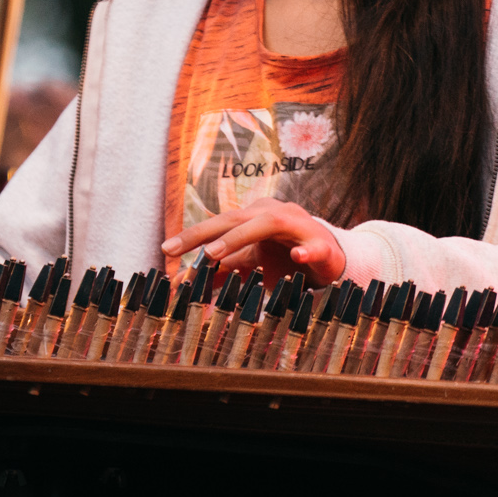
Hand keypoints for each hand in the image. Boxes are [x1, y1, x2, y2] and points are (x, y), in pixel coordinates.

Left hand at [161, 197, 345, 287]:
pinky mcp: (323, 245)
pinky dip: (306, 252)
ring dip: (238, 237)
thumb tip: (186, 282)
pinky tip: (297, 258)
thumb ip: (223, 269)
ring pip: (266, 224)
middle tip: (175, 249)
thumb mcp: (251, 263)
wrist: (331, 258)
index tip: (166, 250)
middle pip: (233, 218)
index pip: (217, 223)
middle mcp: (272, 214)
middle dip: (202, 234)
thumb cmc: (285, 258)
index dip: (191, 236)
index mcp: (253, 217)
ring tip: (213, 253)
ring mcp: (299, 226)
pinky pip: (314, 247)